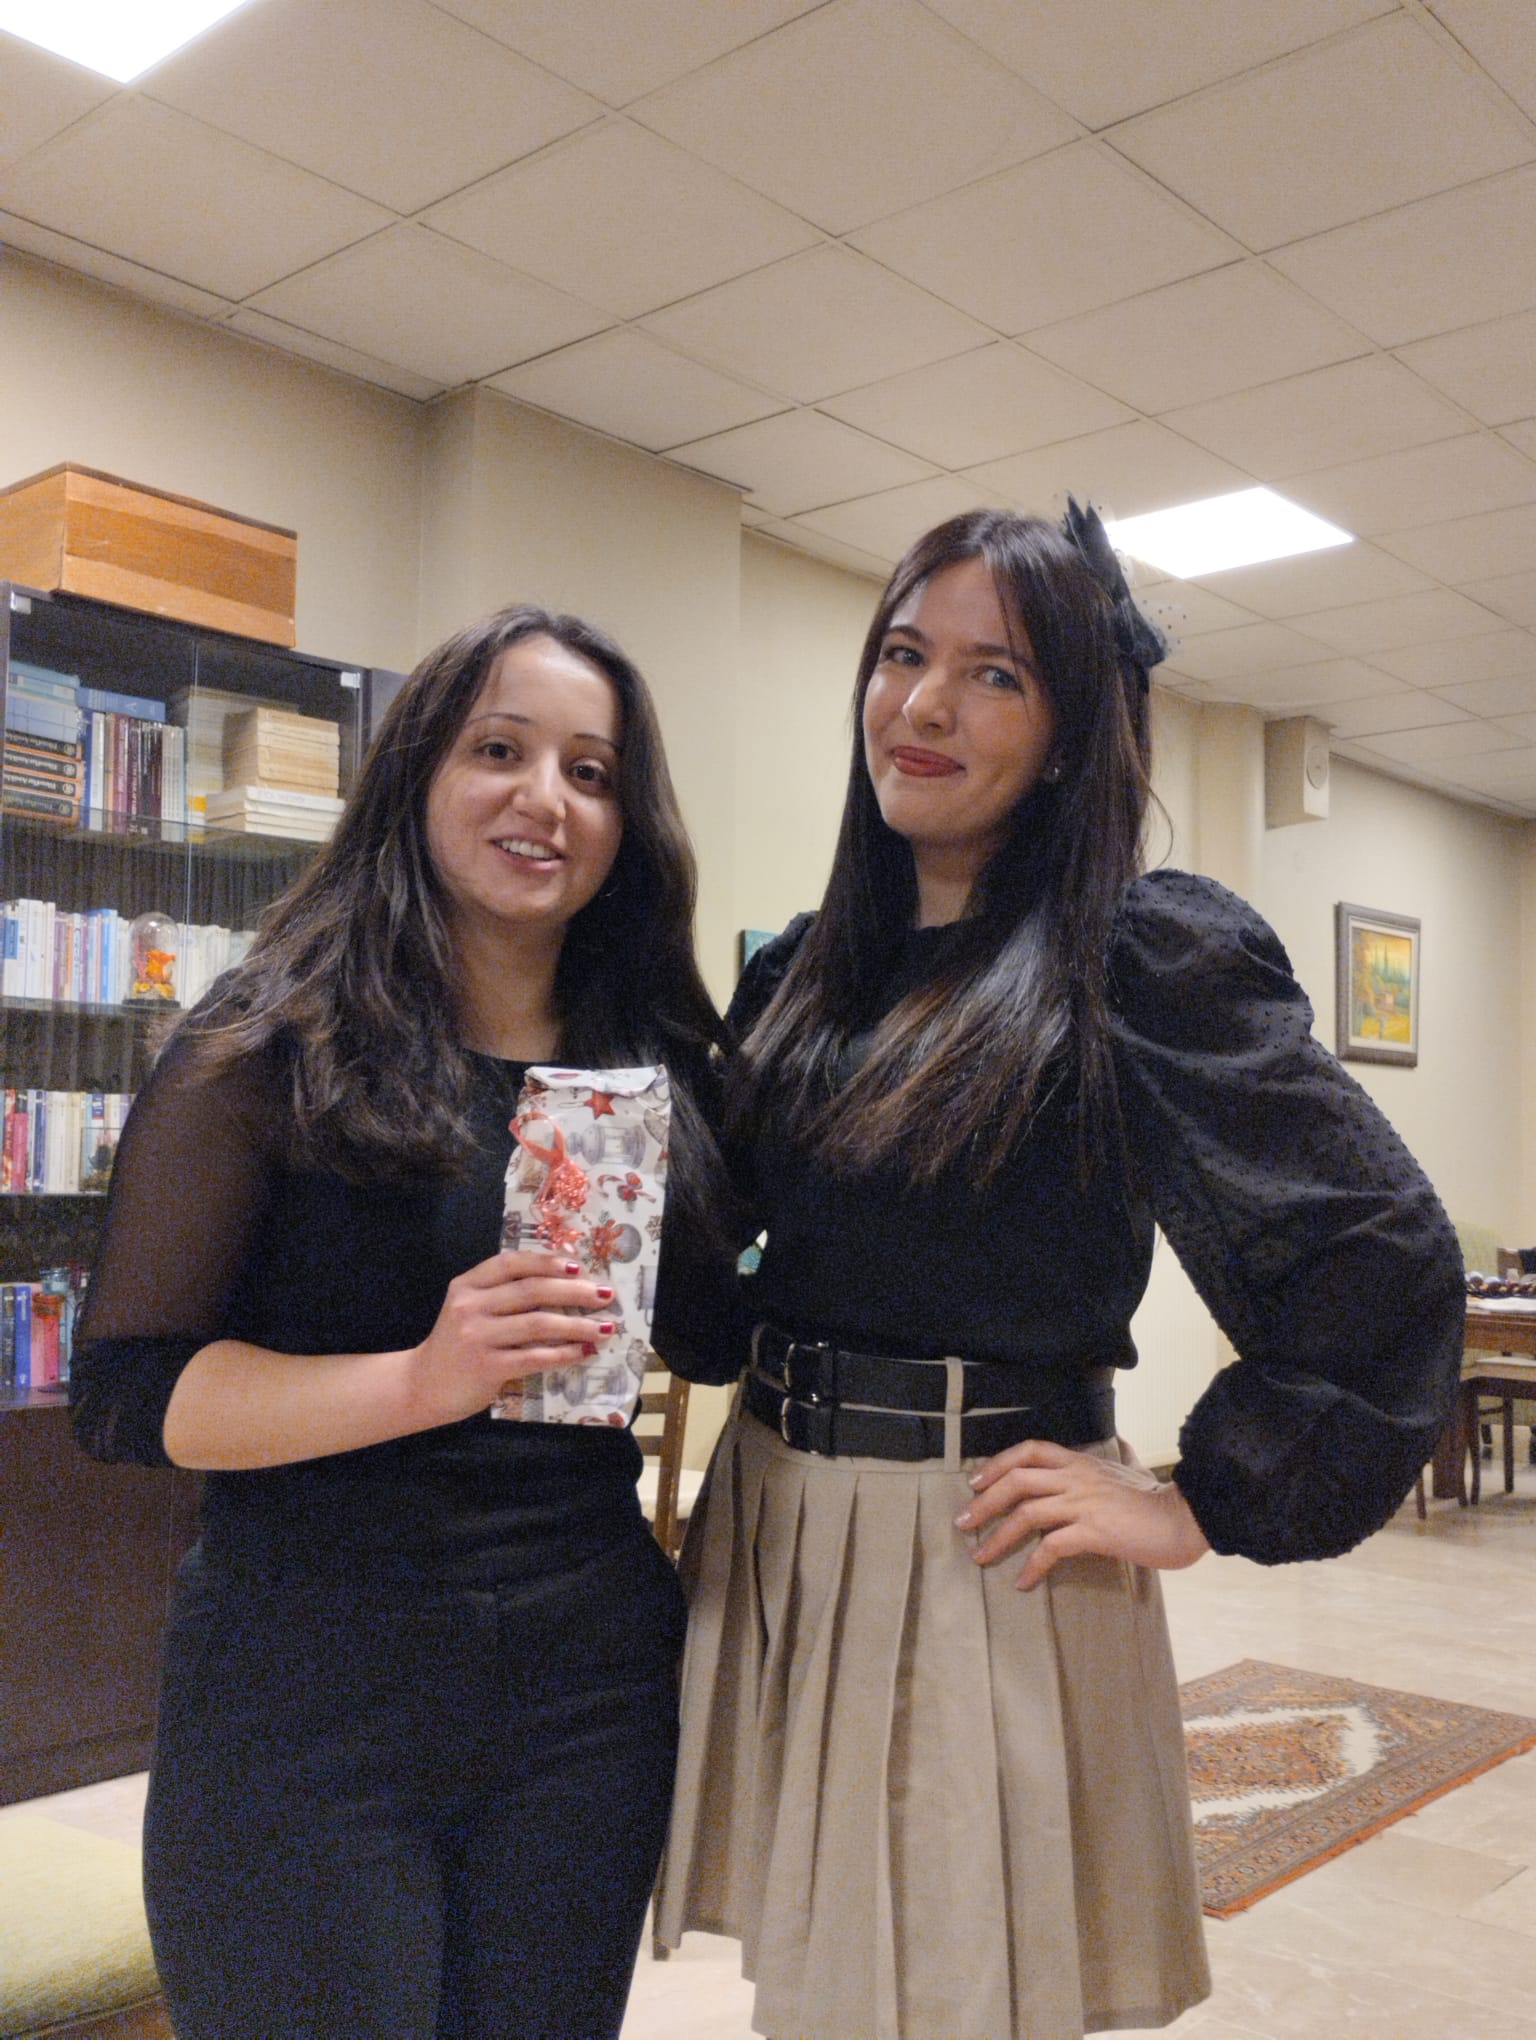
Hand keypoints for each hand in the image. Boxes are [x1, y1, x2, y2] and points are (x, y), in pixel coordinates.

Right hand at [408, 1250, 614, 1424]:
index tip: (578, 1265)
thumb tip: (562, 1284)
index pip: (511, 1263)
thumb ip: (501, 1294)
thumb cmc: (455, 1346)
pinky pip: (535, 1357)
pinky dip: (564, 1354)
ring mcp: (477, 1337)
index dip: (547, 1261)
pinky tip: (583, 1352)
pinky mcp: (486, 1368)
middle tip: (605, 1295)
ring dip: (578, 1325)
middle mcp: (470, 1307)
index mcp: (467, 1285)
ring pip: (539, 1324)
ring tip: (606, 1327)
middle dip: (575, 1292)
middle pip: (532, 1291)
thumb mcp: (469, 1309)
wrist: (421, 1387)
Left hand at [954, 1438, 1210, 1590]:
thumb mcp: (1126, 1472)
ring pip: (1027, 1512)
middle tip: (963, 1523)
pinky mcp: (1095, 1531)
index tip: (976, 1483)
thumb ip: (1112, 1462)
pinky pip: (1052, 1547)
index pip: (1029, 1450)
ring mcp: (1085, 1503)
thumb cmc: (1156, 1500)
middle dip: (984, 1502)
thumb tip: (1119, 1446)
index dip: (997, 1464)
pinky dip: (1032, 1565)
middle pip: (1017, 1480)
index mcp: (1081, 1461)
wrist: (1185, 1518)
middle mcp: (1077, 1477)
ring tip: (980, 1556)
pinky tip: (1022, 1581)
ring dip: (998, 1536)